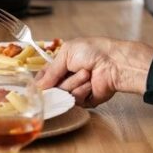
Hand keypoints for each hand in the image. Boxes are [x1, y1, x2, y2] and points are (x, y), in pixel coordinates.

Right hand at [36, 38, 152, 106]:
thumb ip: (50, 71)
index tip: (40, 85)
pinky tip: (91, 83)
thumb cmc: (93, 51)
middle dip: (62, 80)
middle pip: (51, 89)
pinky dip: (82, 91)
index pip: (44, 78)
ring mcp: (76, 90)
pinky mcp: (86, 100)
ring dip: (74, 83)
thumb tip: (39, 86)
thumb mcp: (67, 53)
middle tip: (75, 70)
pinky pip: (76, 101)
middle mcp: (67, 78)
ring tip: (87, 74)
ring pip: (63, 95)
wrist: (114, 63)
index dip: (41, 82)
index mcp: (61, 64)